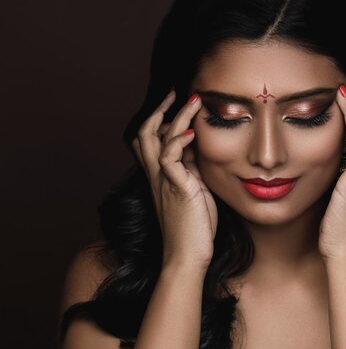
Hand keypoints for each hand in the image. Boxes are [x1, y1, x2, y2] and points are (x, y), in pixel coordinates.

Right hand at [131, 90, 217, 271]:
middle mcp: (157, 175)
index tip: (177, 102)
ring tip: (193, 102)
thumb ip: (192, 169)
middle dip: (160, 110)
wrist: (188, 255)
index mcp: (161, 176)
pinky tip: (192, 134)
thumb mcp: (195, 190)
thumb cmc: (195, 226)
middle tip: (177, 93)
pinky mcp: (176, 188)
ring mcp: (164, 181)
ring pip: (155, 138)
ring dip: (175, 117)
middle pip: (144, 133)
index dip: (160, 118)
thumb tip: (198, 148)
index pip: (151, 140)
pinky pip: (169, 157)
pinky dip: (178, 140)